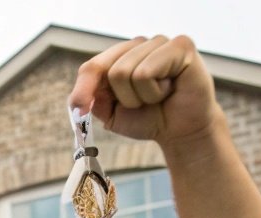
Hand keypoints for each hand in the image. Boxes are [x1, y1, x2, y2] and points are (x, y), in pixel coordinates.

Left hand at [67, 35, 219, 148]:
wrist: (181, 132)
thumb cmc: (150, 118)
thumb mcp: (113, 114)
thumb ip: (94, 102)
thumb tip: (78, 100)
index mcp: (121, 57)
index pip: (92, 66)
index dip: (83, 88)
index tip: (79, 108)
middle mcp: (139, 45)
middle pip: (109, 71)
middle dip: (124, 99)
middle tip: (144, 103)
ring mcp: (159, 42)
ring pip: (127, 72)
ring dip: (142, 97)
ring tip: (159, 96)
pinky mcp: (180, 46)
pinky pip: (146, 72)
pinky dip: (155, 91)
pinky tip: (170, 89)